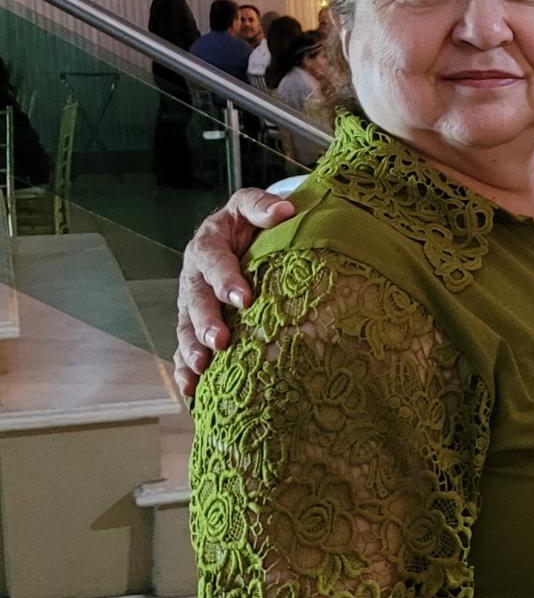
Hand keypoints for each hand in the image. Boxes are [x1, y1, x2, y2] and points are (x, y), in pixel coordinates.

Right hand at [173, 188, 294, 398]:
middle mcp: (194, 276)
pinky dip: (185, 370)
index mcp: (208, 245)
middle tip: (221, 341)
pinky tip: (192, 389)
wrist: (237, 236)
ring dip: (192, 349)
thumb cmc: (249, 224)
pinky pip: (184, 348)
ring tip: (204, 368)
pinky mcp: (192, 324)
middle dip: (207, 322)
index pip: (214, 261)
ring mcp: (190, 303)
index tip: (245, 299)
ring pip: (185, 327)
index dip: (226, 280)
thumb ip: (262, 208)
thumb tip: (285, 211)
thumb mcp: (251, 207)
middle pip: (195, 300)